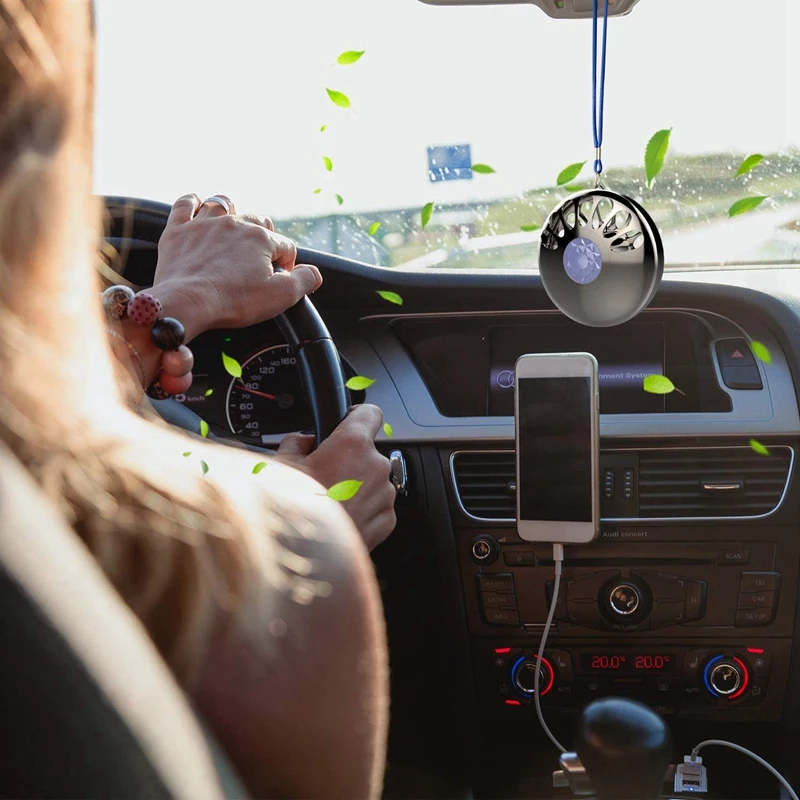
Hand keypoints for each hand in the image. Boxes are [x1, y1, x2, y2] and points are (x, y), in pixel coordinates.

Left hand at [152, 194, 321, 339]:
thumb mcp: (281, 297)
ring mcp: (203, 224)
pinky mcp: (178, 231)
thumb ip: (305, 281)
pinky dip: (192, 202)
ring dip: (232, 212)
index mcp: (261, 239)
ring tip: (233, 226)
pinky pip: (185, 204)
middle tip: (259, 258)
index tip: (279, 279)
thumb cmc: (233, 301)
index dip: (287, 264)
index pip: (285, 246)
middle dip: (263, 236)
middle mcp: (234, 224)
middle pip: (257, 220)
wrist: (187, 303)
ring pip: (223, 204)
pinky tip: (197, 206)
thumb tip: (314, 273)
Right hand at [277, 405, 397, 550]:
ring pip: (372, 480)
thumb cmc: (291, 511)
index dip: (356, 416)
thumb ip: (296, 443)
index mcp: (352, 444)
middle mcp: (375, 467)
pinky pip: (376, 506)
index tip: (347, 422)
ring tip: (326, 502)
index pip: (370, 412)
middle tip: (321, 475)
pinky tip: (337, 518)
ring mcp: (384, 495)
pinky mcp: (386, 521)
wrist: (302, 558)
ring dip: (355, 486)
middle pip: (367, 451)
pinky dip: (361, 510)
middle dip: (348, 460)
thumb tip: (302, 442)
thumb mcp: (279, 465)